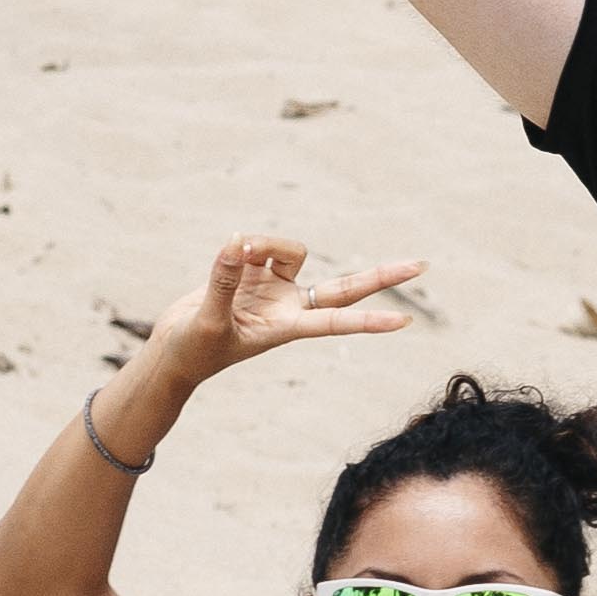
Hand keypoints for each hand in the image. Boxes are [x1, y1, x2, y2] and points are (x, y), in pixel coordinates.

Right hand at [164, 232, 425, 378]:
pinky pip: (258, 246)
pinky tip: (227, 253)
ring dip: (268, 243)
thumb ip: (223, 283)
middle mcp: (288, 307)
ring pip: (291, 251)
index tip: (403, 322)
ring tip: (234, 251)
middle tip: (422, 265)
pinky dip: (246, 244)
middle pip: (345, 286)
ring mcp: (273, 289)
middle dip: (382, 276)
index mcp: (285, 328)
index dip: (368, 321)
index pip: (335, 321)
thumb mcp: (206, 321)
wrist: (174, 353)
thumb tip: (237, 245)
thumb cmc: (192, 351)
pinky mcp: (253, 275)